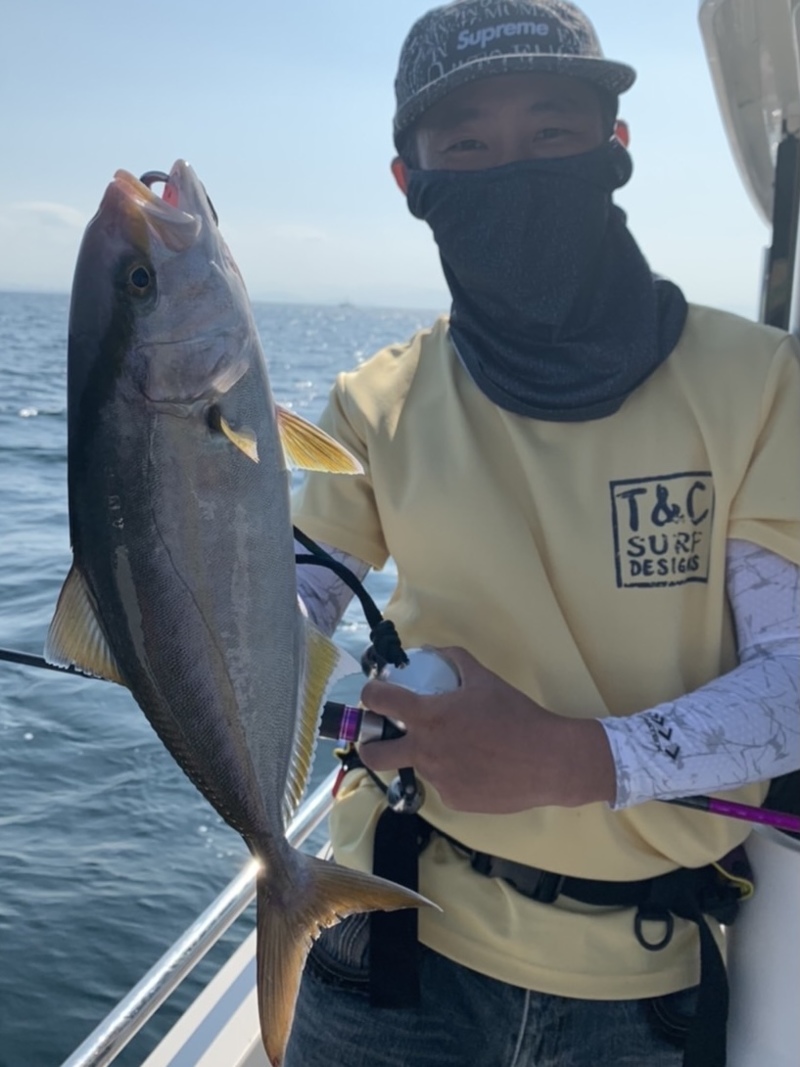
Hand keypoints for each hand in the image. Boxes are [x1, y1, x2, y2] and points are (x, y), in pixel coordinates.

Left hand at [358, 647, 615, 813]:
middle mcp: (425, 750)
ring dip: (424, 756)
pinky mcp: (454, 801)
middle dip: (368, 744)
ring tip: (456, 748)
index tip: (374, 693)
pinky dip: (452, 774)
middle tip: (383, 736)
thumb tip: (435, 651)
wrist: (548, 760)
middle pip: (373, 754)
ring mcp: (437, 779)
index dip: (370, 694)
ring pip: (416, 767)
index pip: (378, 701)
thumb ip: (456, 660)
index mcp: (428, 716)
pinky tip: (477, 767)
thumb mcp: (485, 679)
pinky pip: (443, 784)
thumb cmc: (516, 715)